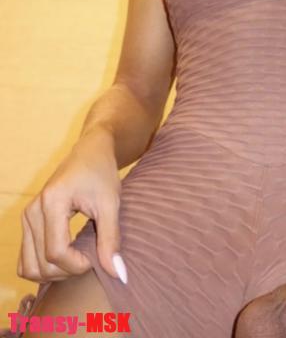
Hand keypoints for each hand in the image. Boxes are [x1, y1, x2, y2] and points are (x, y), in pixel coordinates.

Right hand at [17, 129, 123, 283]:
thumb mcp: (111, 204)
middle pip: (42, 264)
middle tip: (91, 256)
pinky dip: (44, 267)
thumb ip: (111, 239)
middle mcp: (32, 211)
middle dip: (68, 271)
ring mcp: (27, 217)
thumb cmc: (102, 173)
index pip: (56, 253)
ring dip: (55, 273)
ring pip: (30, 268)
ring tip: (78, 258)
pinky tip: (67, 257)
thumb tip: (118, 274)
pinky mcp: (28, 222)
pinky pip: (26, 260)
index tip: (98, 255)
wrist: (90, 152)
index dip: (78, 264)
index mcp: (52, 202)